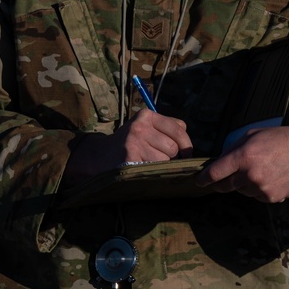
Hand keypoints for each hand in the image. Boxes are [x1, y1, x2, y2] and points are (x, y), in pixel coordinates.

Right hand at [62, 110, 192, 185]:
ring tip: (149, 163)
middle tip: (160, 159)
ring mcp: (134, 142)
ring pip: (165, 160)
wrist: (99, 155)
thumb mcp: (145, 128)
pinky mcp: (130, 157)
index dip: (186, 144)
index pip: (179, 128)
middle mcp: (140, 126)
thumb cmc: (129, 142)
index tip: (185, 153)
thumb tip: (189, 146)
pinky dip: (153, 172)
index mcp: (146, 115)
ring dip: (162, 166)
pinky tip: (143, 169)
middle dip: (172, 157)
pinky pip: (154, 168)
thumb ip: (167, 129)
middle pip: (173, 147)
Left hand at [195, 126, 288, 202]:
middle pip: (225, 186)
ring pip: (241, 191)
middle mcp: (251, 175)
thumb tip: (218, 163)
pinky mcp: (272, 198)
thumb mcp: (252, 135)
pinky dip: (256, 189)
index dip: (204, 179)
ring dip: (242, 184)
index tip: (197, 182)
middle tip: (219, 179)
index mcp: (244, 156)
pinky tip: (268, 176)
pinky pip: (256, 196)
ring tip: (257, 170)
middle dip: (220, 183)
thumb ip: (233, 149)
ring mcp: (262, 188)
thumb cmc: (279, 139)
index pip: (216, 173)